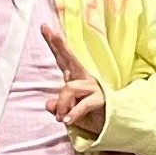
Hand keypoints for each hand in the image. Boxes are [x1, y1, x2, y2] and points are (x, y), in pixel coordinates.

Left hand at [41, 23, 106, 145]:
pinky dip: (73, 113)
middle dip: (58, 44)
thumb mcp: (68, 113)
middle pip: (70, 59)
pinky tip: (67, 120)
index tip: (44, 27)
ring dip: (62, 104)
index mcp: (76, 79)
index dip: (54, 44)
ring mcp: (93, 88)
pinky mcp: (100, 99)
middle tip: (47, 29)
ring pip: (69, 87)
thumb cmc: (90, 117)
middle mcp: (84, 79)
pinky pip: (83, 104)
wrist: (111, 127)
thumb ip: (57, 106)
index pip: (62, 59)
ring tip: (62, 118)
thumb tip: (49, 104)